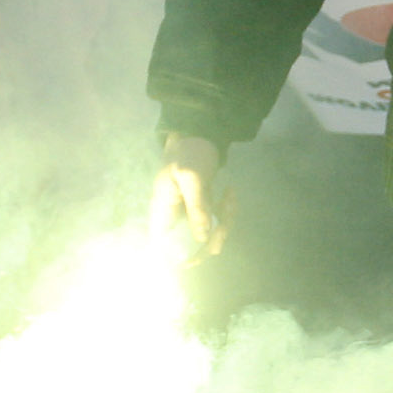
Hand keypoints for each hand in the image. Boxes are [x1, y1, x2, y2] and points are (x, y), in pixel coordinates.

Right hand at [152, 134, 227, 261]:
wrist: (198, 134)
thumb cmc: (188, 152)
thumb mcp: (191, 177)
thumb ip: (196, 206)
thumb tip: (202, 238)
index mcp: (162, 212)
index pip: (163, 247)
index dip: (178, 259)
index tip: (199, 255)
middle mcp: (173, 217)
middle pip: (190, 247)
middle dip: (213, 239)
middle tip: (225, 224)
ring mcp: (188, 214)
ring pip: (208, 236)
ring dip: (224, 222)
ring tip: (230, 197)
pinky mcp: (202, 209)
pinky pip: (216, 221)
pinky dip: (227, 211)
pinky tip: (230, 192)